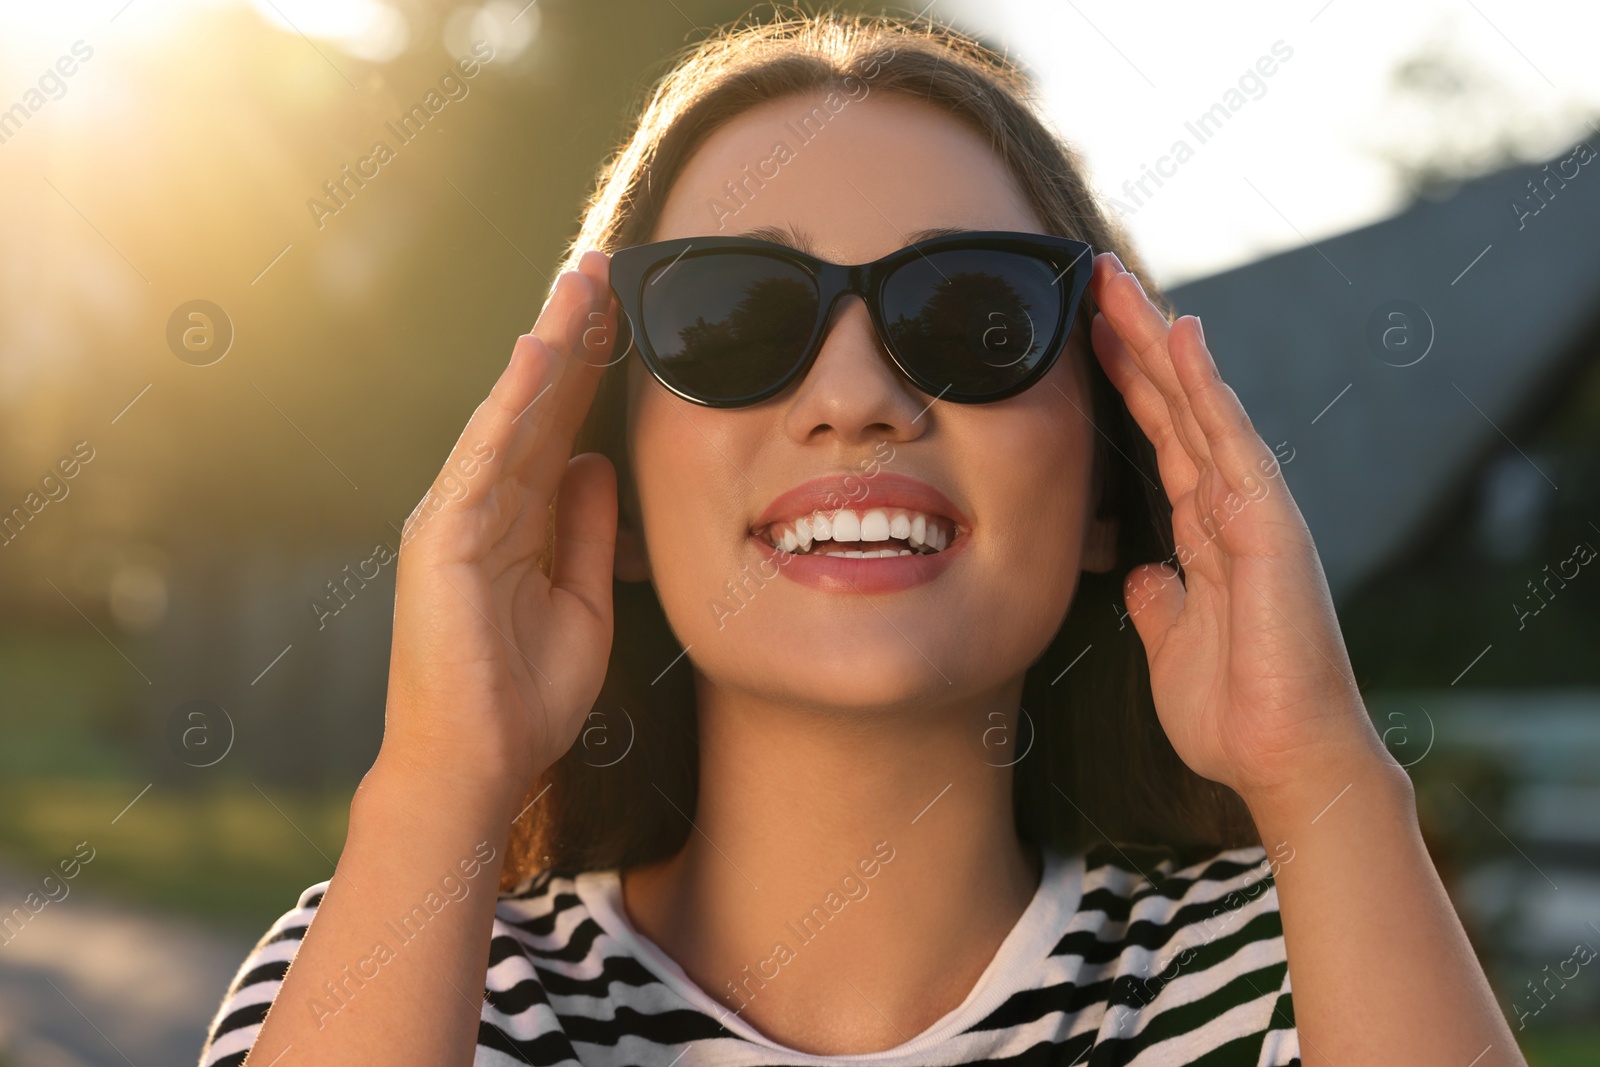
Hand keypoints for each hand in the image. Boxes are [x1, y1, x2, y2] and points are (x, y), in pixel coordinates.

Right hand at [378, 251, 620, 811]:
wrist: (478, 767)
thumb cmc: (525, 697)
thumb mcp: (584, 600)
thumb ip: (590, 530)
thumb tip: (599, 461)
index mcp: (517, 521)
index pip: (557, 426)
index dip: (589, 369)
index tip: (621, 310)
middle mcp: (483, 507)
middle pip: (533, 405)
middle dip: (569, 335)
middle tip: (602, 264)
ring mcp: (457, 518)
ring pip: (509, 415)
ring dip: (546, 346)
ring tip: (580, 283)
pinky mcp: (443, 539)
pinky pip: (485, 459)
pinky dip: (510, 405)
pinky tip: (538, 353)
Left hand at [1088, 252, 1387, 803]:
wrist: (1282, 763)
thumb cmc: (1235, 712)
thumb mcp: (1171, 646)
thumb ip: (1159, 602)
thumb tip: (1137, 572)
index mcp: (1205, 529)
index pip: (1157, 435)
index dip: (1122, 383)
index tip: (1083, 332)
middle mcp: (1230, 506)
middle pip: (1173, 404)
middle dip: (1131, 340)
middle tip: (1091, 276)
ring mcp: (1253, 509)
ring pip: (1197, 405)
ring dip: (1156, 340)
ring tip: (1115, 281)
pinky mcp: (1269, 525)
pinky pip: (1230, 440)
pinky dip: (1204, 384)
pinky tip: (1177, 332)